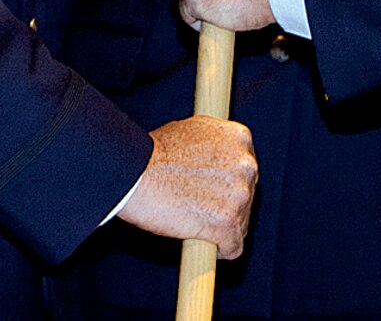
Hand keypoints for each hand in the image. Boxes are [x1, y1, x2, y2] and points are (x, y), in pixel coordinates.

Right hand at [117, 115, 257, 258]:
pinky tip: (201, 242)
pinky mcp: (228, 224)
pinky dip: (220, 249)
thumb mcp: (190, 130)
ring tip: (193, 222)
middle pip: (246, 195)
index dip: (226, 181)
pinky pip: (234, 247)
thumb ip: (213, 144)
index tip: (211, 190)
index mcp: (239, 138)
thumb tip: (216, 158)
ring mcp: (239, 195)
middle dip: (226, 205)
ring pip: (241, 223)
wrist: (134, 173)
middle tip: (199, 207)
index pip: (245, 167)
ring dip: (221, 227)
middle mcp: (246, 164)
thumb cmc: (152, 154)